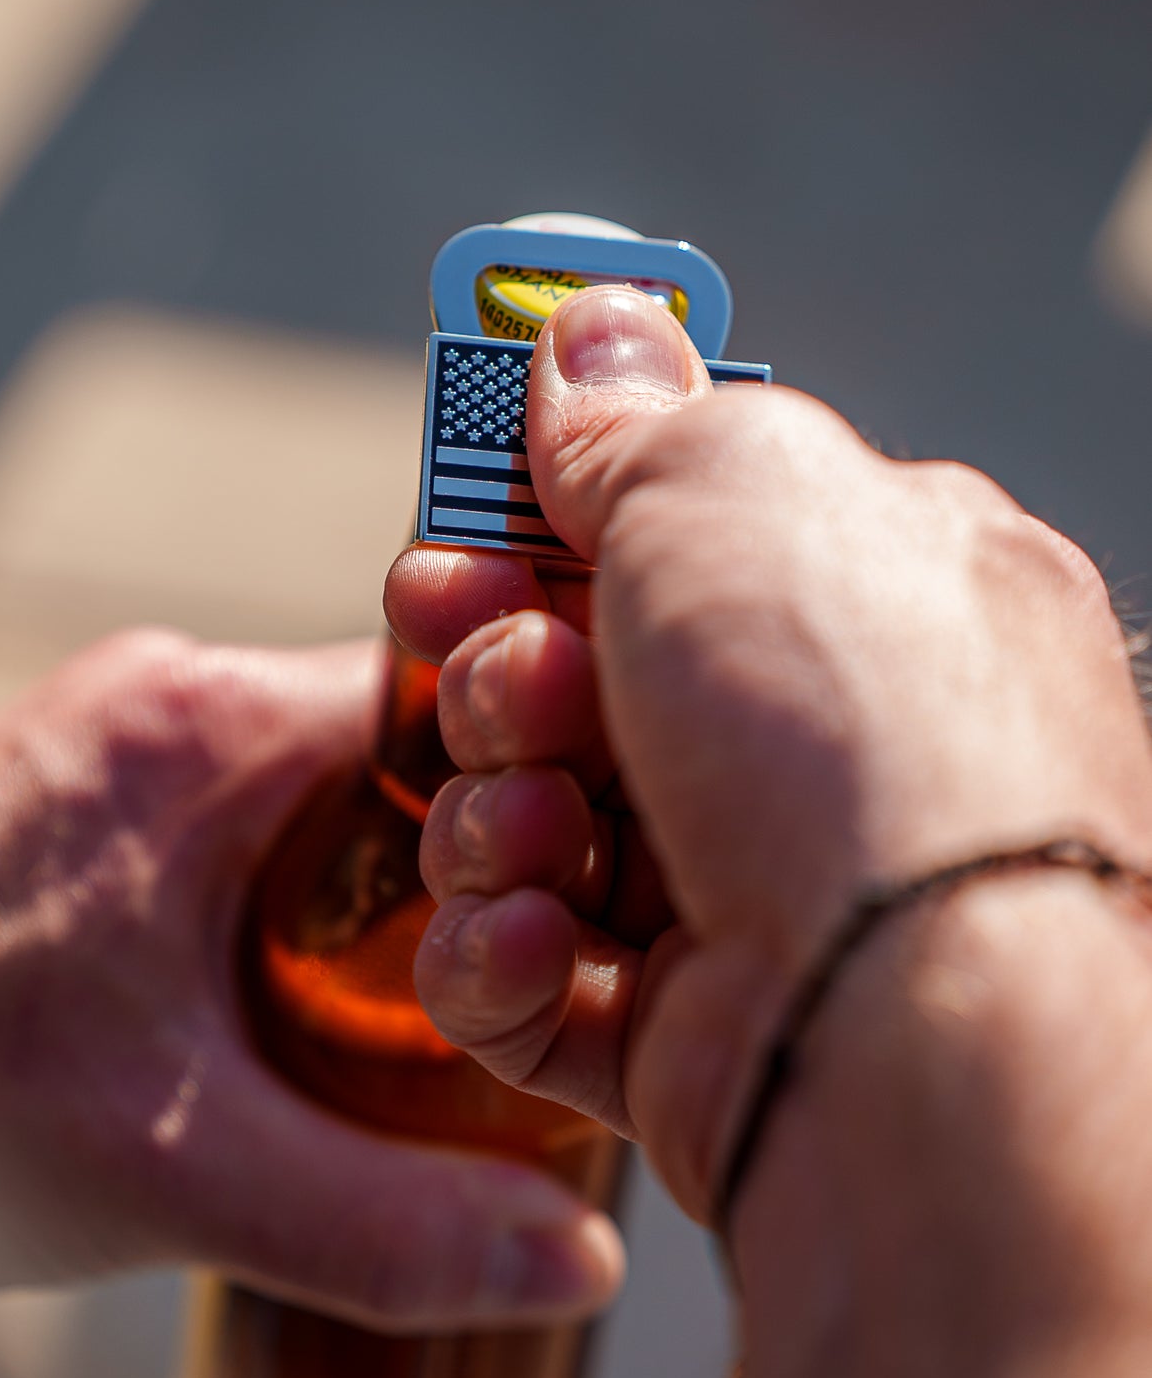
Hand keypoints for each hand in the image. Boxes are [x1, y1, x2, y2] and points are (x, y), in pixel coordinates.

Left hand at [0, 630, 621, 1326]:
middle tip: (532, 986)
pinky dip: (290, 908)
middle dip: (475, 862)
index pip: (457, 692)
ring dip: (379, 893)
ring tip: (430, 1025)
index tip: (594, 895)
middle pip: (399, 749)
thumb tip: (567, 1265)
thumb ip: (388, 1223)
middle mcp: (157, 705)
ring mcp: (103, 752)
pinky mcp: (64, 814)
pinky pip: (234, 826)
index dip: (549, 788)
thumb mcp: (174, 1173)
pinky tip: (299, 1024)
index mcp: (203, 732)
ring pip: (315, 792)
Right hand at [386, 286, 1151, 1221]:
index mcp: (878, 593)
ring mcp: (759, 902)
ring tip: (534, 825)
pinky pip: (534, 987)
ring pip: (536, 834)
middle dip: (500, 674)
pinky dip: (498, 958)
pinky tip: (530, 936)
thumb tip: (592, 333)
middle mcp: (825, 751)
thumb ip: (644, 417)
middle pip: (582, 686)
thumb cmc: (857, 722)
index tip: (460, 523)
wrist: (917, 1025)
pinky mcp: (693, 1044)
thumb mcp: (734, 485)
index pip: (680, 537)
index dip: (548, 523)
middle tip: (506, 679)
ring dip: (493, 815)